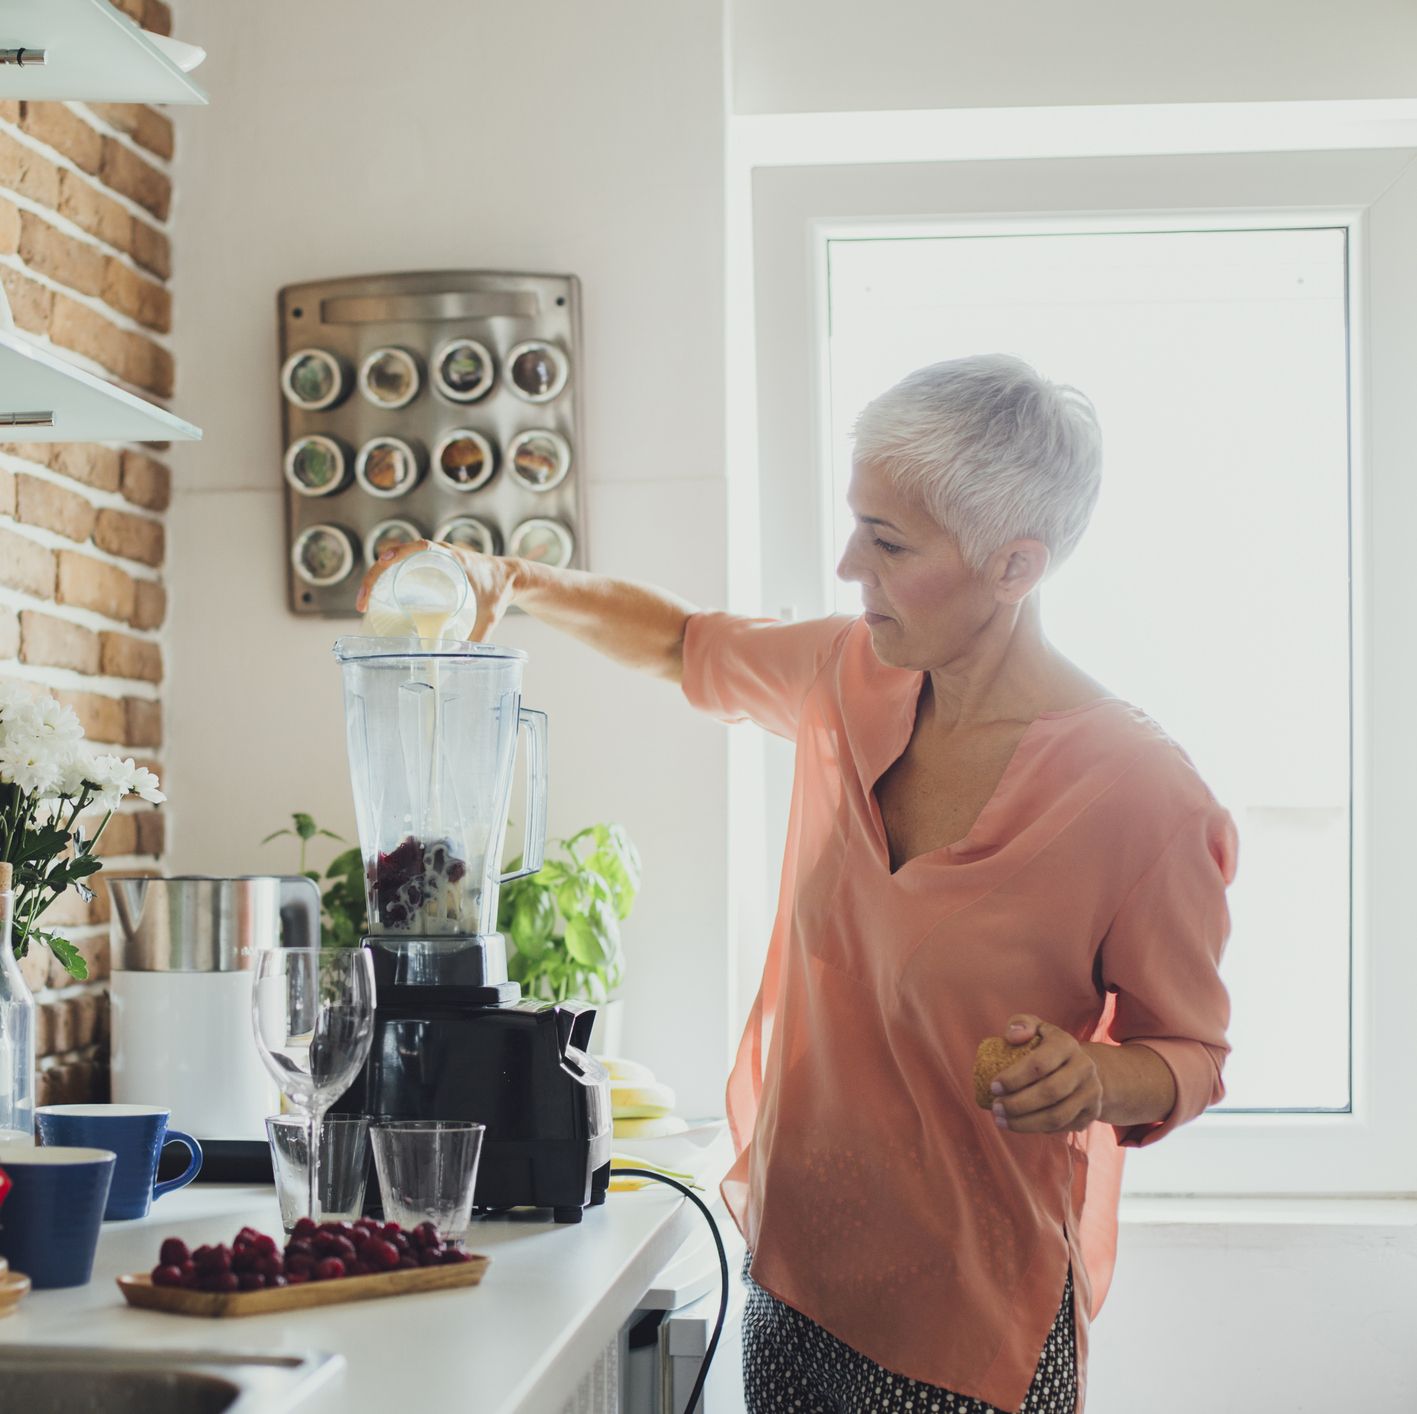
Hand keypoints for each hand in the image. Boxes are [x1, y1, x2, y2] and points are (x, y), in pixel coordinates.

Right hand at [354, 539, 520, 641]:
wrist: (510, 578)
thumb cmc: (500, 591)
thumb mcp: (490, 615)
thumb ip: (479, 638)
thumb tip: (460, 660)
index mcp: (452, 556)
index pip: (418, 546)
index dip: (397, 554)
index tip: (381, 565)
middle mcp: (438, 552)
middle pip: (397, 555)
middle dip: (375, 574)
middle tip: (363, 602)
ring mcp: (432, 557)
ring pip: (396, 561)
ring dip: (377, 576)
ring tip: (365, 602)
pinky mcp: (429, 565)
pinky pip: (403, 565)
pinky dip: (387, 576)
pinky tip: (376, 595)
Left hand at [987, 1014, 1102, 1134]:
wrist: (1083, 1067)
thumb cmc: (1049, 1046)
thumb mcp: (1037, 1027)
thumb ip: (1021, 1023)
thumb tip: (1013, 1036)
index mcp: (1067, 1044)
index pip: (1039, 1064)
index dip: (1013, 1078)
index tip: (993, 1086)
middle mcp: (1084, 1068)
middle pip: (1049, 1092)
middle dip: (1017, 1104)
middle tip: (996, 1108)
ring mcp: (1091, 1093)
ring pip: (1057, 1116)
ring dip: (1025, 1123)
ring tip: (1002, 1121)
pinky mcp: (1091, 1113)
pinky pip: (1063, 1127)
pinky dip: (1038, 1129)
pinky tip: (1020, 1125)